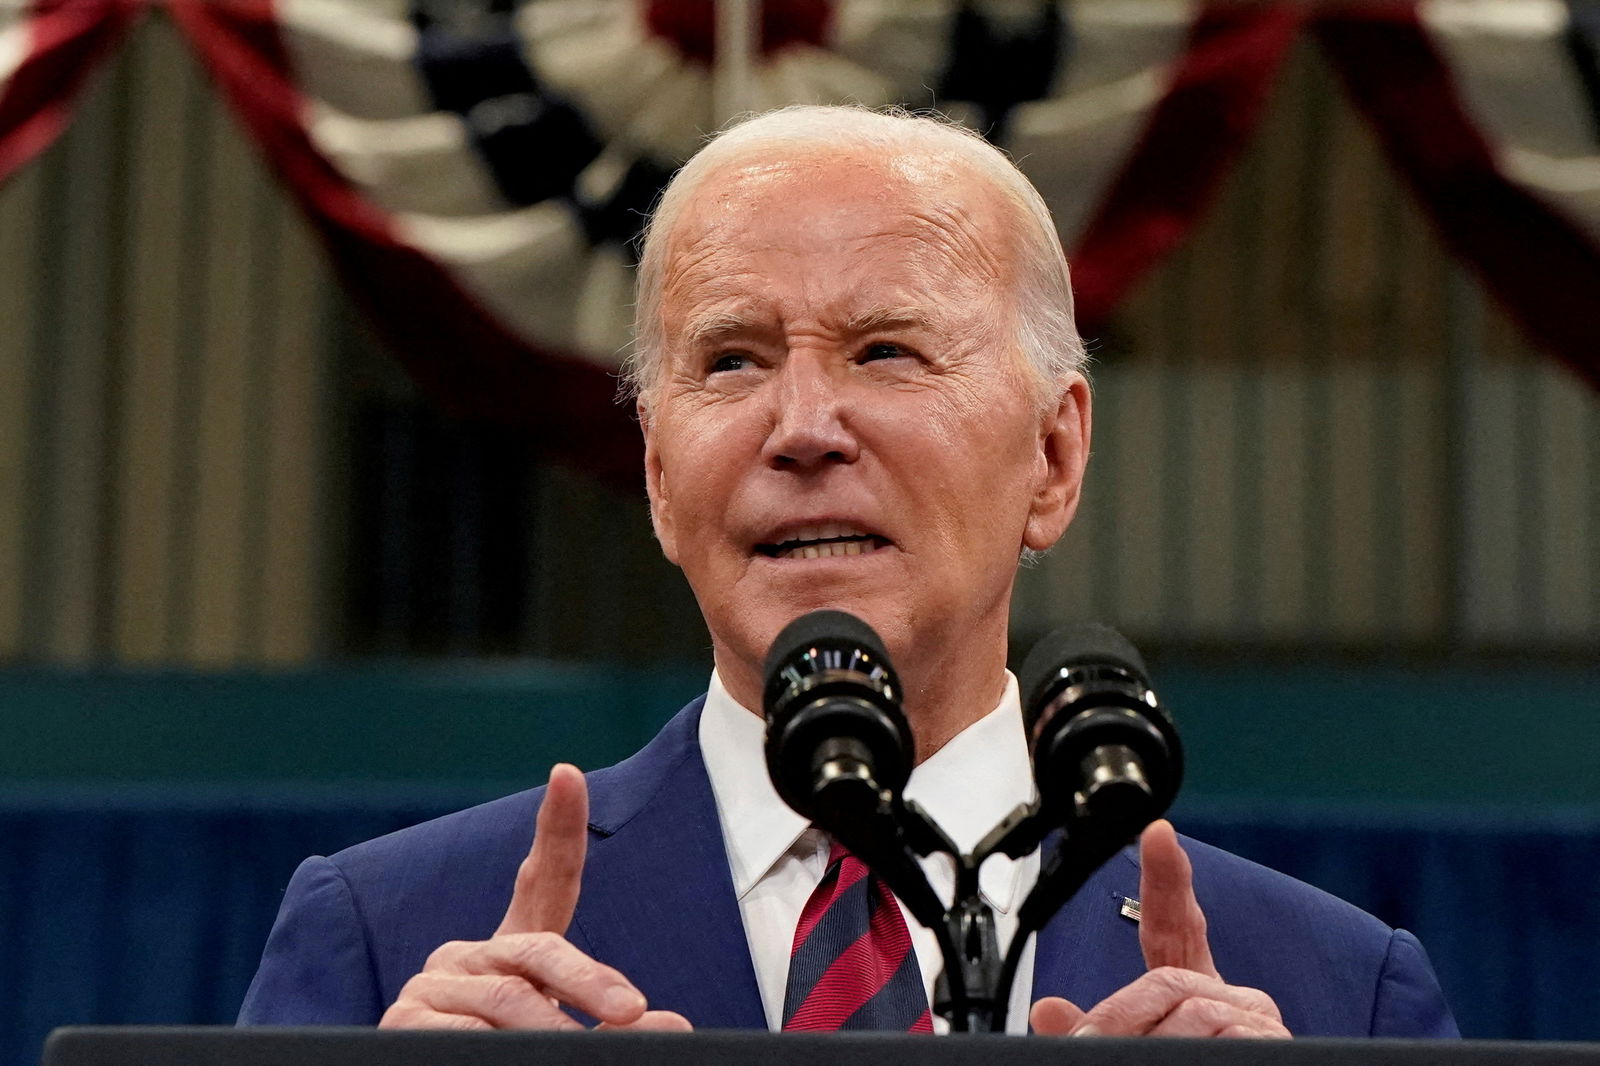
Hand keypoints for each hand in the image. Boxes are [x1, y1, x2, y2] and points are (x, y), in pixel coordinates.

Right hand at [379, 764, 692, 1031]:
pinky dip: (502, 1050)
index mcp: (514, 951)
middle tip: (631, 1010)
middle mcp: (470, 954)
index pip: (544, 881)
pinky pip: (465, 1034)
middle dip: (589, 981)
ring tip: (580, 1051)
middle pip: (538, 950)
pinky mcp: (404, 1020)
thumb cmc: (510, 1055)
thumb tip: (671, 1023)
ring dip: (551, 1031)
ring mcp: (434, 983)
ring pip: (508, 999)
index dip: (558, 826)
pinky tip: (512, 1058)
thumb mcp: (563, 1032)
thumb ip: (608, 1018)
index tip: (568, 775)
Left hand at [1029, 820, 1288, 1037]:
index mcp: (1195, 991)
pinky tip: (1185, 1059)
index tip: (1157, 834)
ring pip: (1189, 1012)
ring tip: (1136, 1057)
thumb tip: (1050, 1011)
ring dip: (1149, 1040)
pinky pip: (1220, 1037)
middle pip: (1166, 980)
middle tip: (1088, 1040)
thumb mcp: (1140, 1051)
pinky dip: (1189, 1050)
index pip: (1177, 926)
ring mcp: (1259, 1021)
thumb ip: (1102, 1028)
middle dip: (1119, 1014)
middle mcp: (1234, 997)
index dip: (1167, 877)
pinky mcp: (1275, 1044)